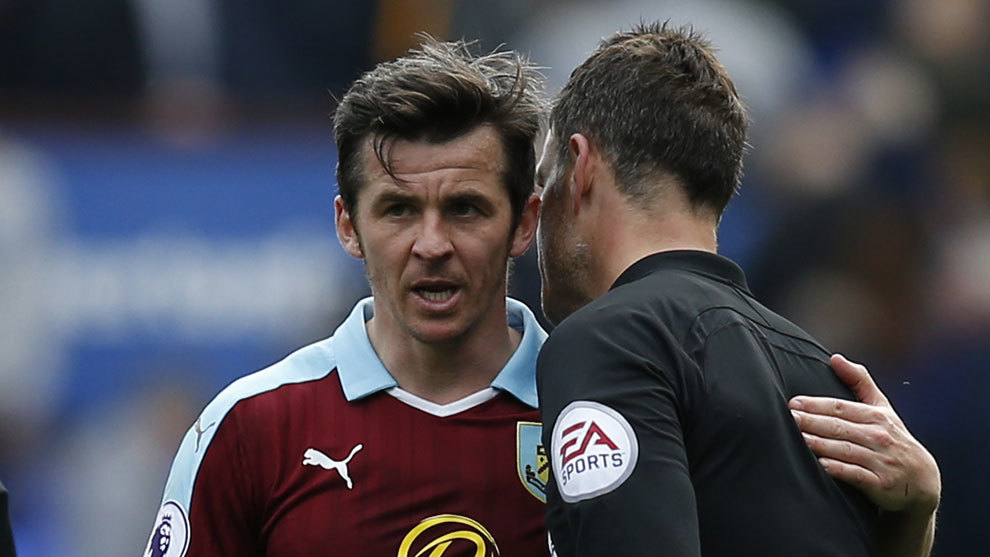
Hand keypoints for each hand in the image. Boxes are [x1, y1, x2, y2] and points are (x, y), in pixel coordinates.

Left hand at [789, 354, 939, 514]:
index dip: (816, 405)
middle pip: (840, 427)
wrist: (921, 480)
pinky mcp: (881, 484)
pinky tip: (821, 464)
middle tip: (789, 418)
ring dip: (821, 444)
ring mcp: (881, 461)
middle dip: (812, 422)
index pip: (841, 408)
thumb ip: (859, 381)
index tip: (793, 403)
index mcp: (877, 417)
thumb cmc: (893, 439)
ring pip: (845, 450)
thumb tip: (835, 358)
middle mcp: (880, 437)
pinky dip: (839, 469)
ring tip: (798, 438)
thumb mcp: (882, 408)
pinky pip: (857, 475)